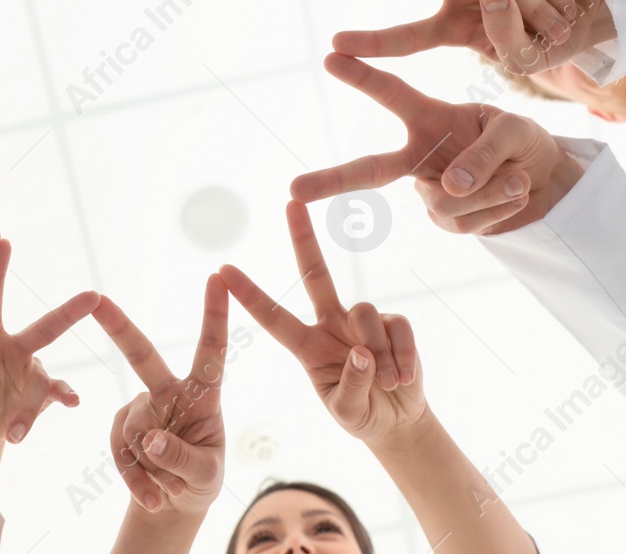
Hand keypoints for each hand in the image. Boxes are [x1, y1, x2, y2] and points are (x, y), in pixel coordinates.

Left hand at [0, 240, 98, 445]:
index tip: (2, 240)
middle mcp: (14, 348)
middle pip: (45, 328)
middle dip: (69, 312)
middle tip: (93, 296)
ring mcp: (31, 370)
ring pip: (43, 379)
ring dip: (32, 405)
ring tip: (15, 432)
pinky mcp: (42, 394)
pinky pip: (56, 394)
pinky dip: (64, 397)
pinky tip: (71, 402)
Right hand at [93, 276, 228, 517]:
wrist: (175, 502)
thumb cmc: (202, 481)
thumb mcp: (205, 476)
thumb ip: (183, 458)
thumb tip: (149, 437)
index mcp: (203, 394)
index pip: (211, 350)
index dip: (214, 315)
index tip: (217, 277)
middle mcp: (169, 393)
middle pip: (142, 356)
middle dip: (119, 327)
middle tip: (99, 301)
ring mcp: (141, 409)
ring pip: (135, 429)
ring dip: (154, 465)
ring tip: (172, 484)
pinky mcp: (120, 429)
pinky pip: (120, 450)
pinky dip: (135, 477)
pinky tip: (151, 495)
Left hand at [221, 202, 425, 444]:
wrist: (398, 422)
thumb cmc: (362, 415)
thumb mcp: (347, 410)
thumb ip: (351, 384)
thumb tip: (361, 353)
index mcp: (306, 346)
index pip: (273, 316)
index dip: (249, 294)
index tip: (222, 270)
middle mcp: (331, 324)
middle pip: (316, 274)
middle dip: (304, 238)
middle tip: (292, 203)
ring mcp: (363, 321)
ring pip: (363, 312)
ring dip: (377, 354)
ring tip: (387, 384)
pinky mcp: (394, 323)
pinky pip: (398, 327)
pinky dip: (402, 356)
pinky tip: (403, 377)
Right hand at [291, 53, 581, 233]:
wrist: (547, 178)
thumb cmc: (522, 141)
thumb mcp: (514, 133)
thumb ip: (483, 155)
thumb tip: (450, 189)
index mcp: (430, 118)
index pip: (392, 94)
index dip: (363, 75)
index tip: (331, 54)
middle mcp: (420, 154)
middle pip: (371, 168)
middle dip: (333, 179)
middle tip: (294, 189)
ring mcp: (432, 191)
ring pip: (446, 201)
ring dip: (489, 191)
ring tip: (519, 179)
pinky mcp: (450, 221)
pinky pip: (469, 222)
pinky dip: (500, 208)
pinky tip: (516, 193)